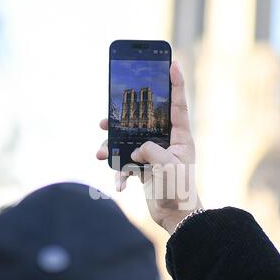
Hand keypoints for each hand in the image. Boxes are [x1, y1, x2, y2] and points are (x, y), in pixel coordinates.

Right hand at [96, 61, 201, 234]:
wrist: (175, 217)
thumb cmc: (179, 189)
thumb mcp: (167, 166)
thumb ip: (150, 151)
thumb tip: (135, 150)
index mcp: (179, 137)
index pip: (178, 105)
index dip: (175, 84)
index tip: (172, 63)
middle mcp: (166, 143)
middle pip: (143, 122)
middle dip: (123, 119)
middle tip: (105, 118)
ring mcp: (154, 156)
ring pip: (129, 142)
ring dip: (113, 147)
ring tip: (99, 153)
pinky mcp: (145, 169)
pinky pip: (127, 164)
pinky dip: (120, 173)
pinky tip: (120, 185)